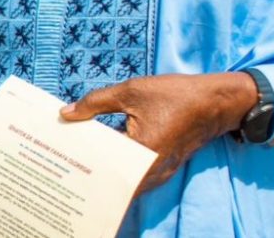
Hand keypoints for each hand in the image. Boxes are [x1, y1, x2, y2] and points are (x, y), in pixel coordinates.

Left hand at [60, 72, 256, 193]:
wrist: (215, 102)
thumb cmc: (175, 94)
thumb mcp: (131, 91)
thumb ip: (95, 103)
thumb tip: (65, 114)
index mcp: (142, 152)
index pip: (101, 163)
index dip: (78, 156)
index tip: (57, 149)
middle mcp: (151, 171)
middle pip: (109, 178)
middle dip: (87, 166)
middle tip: (63, 153)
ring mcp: (159, 175)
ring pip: (122, 181)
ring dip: (103, 170)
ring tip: (79, 153)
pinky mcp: (164, 171)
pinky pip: (135, 178)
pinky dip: (119, 169)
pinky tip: (104, 154)